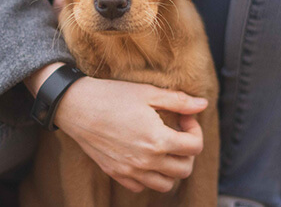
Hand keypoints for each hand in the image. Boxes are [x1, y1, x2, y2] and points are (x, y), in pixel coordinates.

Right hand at [54, 77, 206, 192]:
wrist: (77, 106)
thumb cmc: (113, 96)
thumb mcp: (148, 93)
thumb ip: (179, 101)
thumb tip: (203, 104)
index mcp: (158, 140)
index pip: (195, 147)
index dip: (195, 130)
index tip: (184, 118)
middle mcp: (146, 161)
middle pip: (184, 169)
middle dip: (187, 151)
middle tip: (177, 133)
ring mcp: (131, 170)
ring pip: (166, 184)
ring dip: (171, 168)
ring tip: (164, 148)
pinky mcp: (117, 173)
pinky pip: (142, 186)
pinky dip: (150, 176)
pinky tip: (145, 155)